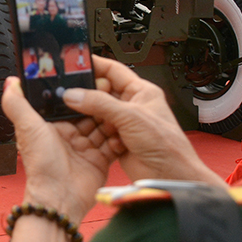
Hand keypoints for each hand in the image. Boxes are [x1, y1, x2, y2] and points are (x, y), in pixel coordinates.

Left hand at [0, 77, 115, 218]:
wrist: (59, 198)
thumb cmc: (40, 165)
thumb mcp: (27, 128)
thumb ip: (17, 103)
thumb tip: (11, 82)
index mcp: (53, 125)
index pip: (70, 102)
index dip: (81, 91)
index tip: (93, 78)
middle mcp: (70, 135)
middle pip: (90, 112)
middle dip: (101, 102)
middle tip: (113, 90)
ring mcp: (86, 148)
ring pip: (104, 126)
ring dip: (112, 117)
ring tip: (123, 106)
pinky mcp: (100, 160)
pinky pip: (113, 144)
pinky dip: (120, 137)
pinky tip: (127, 128)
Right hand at [64, 57, 223, 185]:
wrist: (170, 176)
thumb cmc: (166, 145)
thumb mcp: (131, 117)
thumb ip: (100, 103)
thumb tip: (75, 94)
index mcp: (141, 92)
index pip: (113, 71)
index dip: (95, 66)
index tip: (74, 64)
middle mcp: (132, 105)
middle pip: (102, 92)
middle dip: (88, 95)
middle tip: (71, 94)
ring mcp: (124, 124)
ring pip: (98, 113)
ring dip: (91, 117)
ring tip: (80, 116)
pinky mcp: (117, 141)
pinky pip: (98, 132)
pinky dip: (97, 135)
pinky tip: (100, 138)